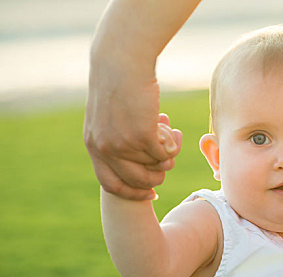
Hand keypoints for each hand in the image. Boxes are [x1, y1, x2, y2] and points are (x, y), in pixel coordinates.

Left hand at [84, 74, 180, 199]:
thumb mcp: (106, 116)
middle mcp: (106, 149)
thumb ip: (114, 137)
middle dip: (155, 179)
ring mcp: (124, 143)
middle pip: (136, 180)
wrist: (121, 64)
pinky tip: (174, 135)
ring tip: (171, 142)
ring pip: (153, 166)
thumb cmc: (118, 85)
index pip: (110, 183)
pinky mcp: (142, 135)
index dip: (131, 192)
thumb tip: (137, 158)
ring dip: (166, 159)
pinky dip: (172, 147)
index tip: (149, 193)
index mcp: (94, 145)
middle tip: (166, 168)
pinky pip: (164, 153)